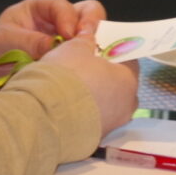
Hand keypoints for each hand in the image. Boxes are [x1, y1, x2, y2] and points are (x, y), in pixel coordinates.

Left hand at [0, 0, 98, 64]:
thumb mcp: (5, 40)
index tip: (68, 35)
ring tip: (93, 58)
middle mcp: (61, 20)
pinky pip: (89, 55)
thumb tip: (54, 46)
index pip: (62, 5)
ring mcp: (70, 38)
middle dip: (92, 26)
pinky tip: (90, 70)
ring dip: (96, 45)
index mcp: (42, 7)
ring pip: (95, 34)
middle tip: (90, 43)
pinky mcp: (74, 57)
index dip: (68, 18)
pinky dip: (92, 61)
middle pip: (89, 12)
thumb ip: (29, 42)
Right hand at [32, 15, 137, 129]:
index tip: (99, 50)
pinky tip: (67, 108)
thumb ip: (86, 41)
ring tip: (73, 90)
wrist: (46, 117)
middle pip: (120, 85)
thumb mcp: (74, 48)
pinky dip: (84, 114)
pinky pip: (93, 121)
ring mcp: (112, 125)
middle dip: (105, 77)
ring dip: (95, 97)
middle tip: (85, 69)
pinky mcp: (95, 139)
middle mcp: (126, 105)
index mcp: (128, 80)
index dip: (113, 52)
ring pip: (108, 105)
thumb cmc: (67, 76)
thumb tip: (90, 35)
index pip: (129, 60)